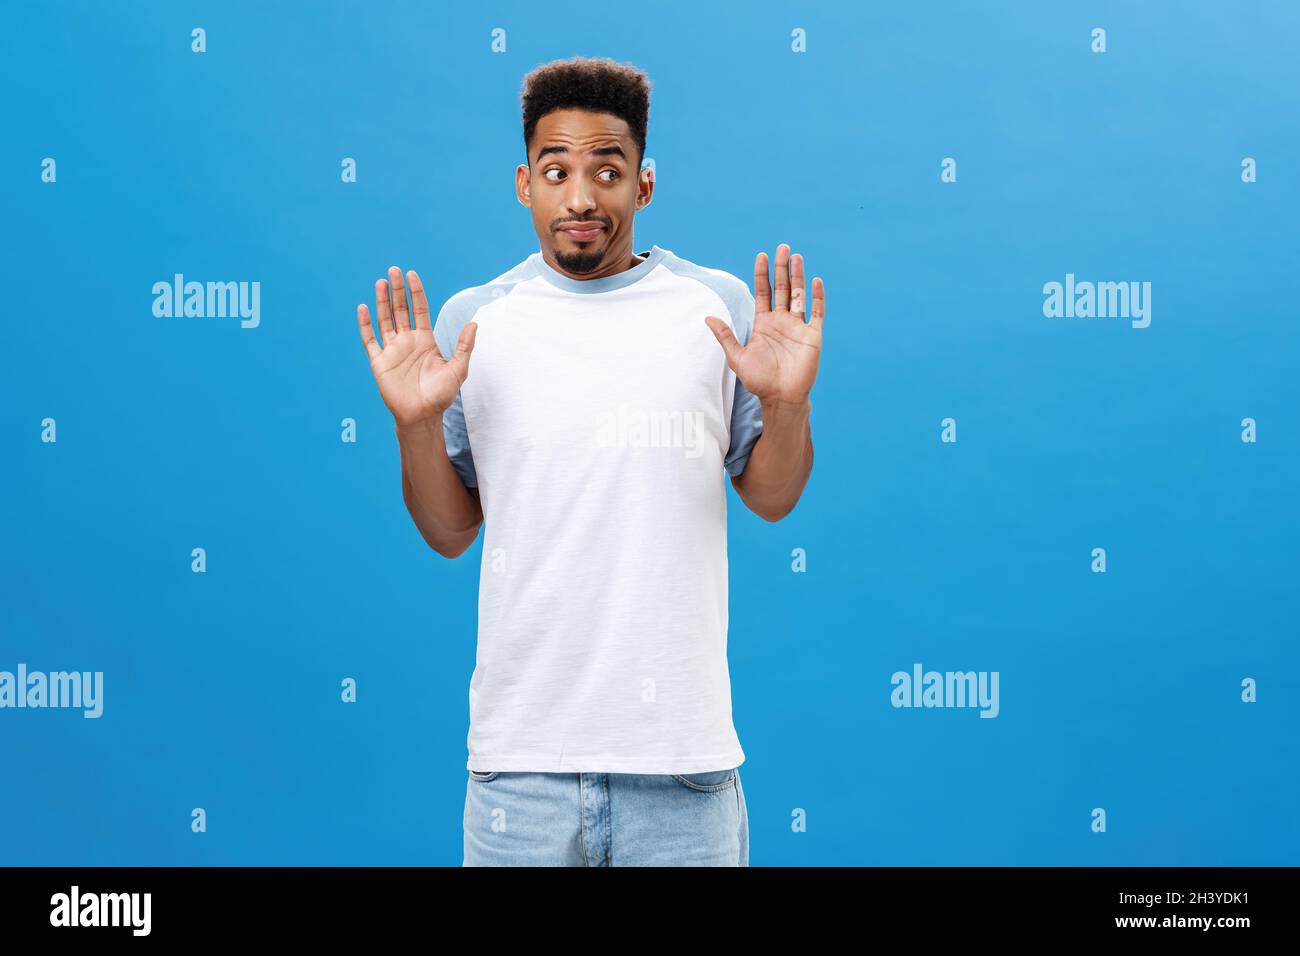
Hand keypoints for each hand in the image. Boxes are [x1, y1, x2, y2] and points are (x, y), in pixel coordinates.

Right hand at [356, 267, 476, 426]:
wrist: (422, 415)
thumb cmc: (441, 394)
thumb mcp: (458, 369)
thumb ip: (464, 346)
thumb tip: (474, 323)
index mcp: (425, 340)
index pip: (419, 309)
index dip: (416, 292)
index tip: (412, 275)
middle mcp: (407, 341)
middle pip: (400, 310)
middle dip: (398, 290)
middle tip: (394, 270)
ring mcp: (392, 350)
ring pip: (384, 320)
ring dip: (382, 301)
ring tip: (381, 282)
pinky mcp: (379, 361)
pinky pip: (369, 339)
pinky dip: (365, 324)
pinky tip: (363, 308)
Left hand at [704, 244, 823, 405]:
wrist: (780, 398)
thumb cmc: (759, 381)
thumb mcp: (737, 358)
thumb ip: (725, 336)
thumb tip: (708, 317)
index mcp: (764, 323)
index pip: (763, 292)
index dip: (762, 274)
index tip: (761, 255)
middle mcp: (782, 321)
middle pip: (782, 288)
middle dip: (781, 268)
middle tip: (782, 248)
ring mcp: (798, 327)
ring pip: (799, 295)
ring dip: (798, 276)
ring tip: (796, 256)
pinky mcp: (813, 335)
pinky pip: (816, 312)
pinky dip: (817, 297)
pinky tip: (816, 281)